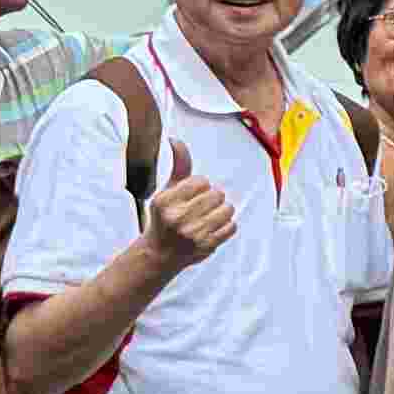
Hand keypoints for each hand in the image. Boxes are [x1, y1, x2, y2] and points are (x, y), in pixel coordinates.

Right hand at [137, 131, 236, 271]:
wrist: (160, 253)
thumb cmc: (166, 217)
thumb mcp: (168, 190)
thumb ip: (179, 166)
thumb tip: (176, 140)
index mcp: (165, 201)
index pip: (202, 181)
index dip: (200, 187)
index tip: (191, 196)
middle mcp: (178, 217)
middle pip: (217, 194)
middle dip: (212, 198)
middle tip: (200, 207)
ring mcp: (193, 233)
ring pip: (228, 209)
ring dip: (222, 211)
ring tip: (207, 217)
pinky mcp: (207, 246)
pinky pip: (232, 227)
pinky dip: (225, 226)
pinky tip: (211, 228)